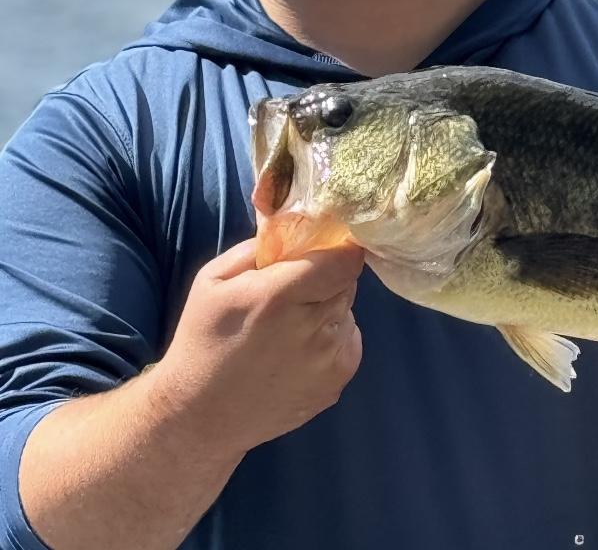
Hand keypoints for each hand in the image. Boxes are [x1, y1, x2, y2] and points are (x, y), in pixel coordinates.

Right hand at [149, 238, 365, 454]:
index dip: (339, 250)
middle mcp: (312, 327)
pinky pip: (349, 341)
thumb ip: (258, 247)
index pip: (344, 259)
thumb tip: (296, 229)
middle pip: (347, 283)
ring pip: (348, 312)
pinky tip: (300, 351)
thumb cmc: (203, 339)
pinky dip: (333, 339)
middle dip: (328, 279)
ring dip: (330, 310)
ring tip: (293, 326)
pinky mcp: (337, 383)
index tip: (327, 249)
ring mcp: (328, 359)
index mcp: (280, 296)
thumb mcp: (213, 280)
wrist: (200, 416)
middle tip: (298, 291)